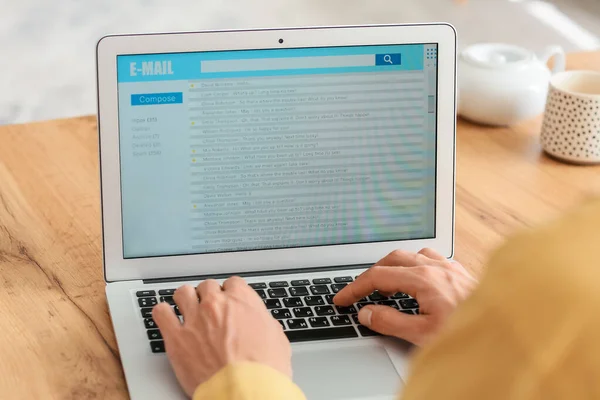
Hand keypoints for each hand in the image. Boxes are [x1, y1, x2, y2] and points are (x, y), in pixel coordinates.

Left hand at [152, 277, 291, 396]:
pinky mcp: (176, 338)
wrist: (243, 391)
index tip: (230, 300)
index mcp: (241, 301)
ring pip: (183, 293)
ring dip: (186, 299)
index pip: (233, 283)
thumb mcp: (276, 339)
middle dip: (209, 296)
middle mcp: (215, 305)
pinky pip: (161, 313)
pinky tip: (167, 318)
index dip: (232, 293)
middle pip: (207, 286)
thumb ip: (264, 323)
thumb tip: (261, 323)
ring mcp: (194, 319)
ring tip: (187, 309)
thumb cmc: (262, 370)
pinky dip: (163, 313)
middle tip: (211, 309)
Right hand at [334, 248, 476, 345]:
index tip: (343, 298)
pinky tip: (417, 278)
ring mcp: (450, 267)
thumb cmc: (469, 333)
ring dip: (394, 265)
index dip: (355, 287)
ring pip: (412, 254)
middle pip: (392, 258)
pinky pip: (431, 257)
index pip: (378, 276)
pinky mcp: (460, 272)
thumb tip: (367, 313)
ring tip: (386, 282)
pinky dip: (416, 264)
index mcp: (424, 280)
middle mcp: (436, 267)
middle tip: (360, 290)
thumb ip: (390, 322)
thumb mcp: (422, 335)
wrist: (507, 331)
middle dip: (372, 272)